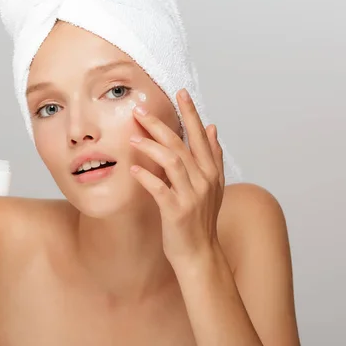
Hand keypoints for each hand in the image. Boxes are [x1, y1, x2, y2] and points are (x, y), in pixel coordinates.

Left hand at [129, 88, 224, 266]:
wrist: (200, 253)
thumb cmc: (201, 218)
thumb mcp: (213, 185)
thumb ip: (212, 155)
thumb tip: (212, 127)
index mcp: (211, 172)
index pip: (200, 136)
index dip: (191, 113)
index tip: (180, 92)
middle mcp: (204, 180)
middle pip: (181, 145)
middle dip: (160, 125)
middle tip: (141, 110)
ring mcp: (192, 196)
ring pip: (172, 162)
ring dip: (151, 147)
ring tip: (132, 137)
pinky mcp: (177, 212)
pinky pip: (160, 189)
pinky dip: (147, 177)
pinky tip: (134, 168)